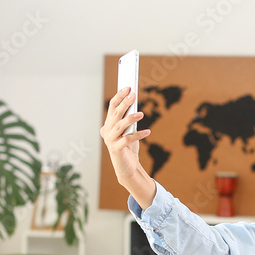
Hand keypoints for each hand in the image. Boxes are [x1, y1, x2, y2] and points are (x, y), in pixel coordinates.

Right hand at [100, 87, 155, 206]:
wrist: (127, 167)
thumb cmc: (128, 147)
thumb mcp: (128, 131)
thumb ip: (128, 119)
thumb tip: (135, 103)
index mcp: (108, 124)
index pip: (112, 107)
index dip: (119, 97)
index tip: (127, 88)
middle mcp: (106, 131)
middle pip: (115, 114)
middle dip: (124, 104)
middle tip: (133, 95)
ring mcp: (110, 140)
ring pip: (120, 126)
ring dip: (131, 118)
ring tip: (141, 113)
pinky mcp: (116, 149)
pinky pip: (127, 139)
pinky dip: (138, 135)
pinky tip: (148, 132)